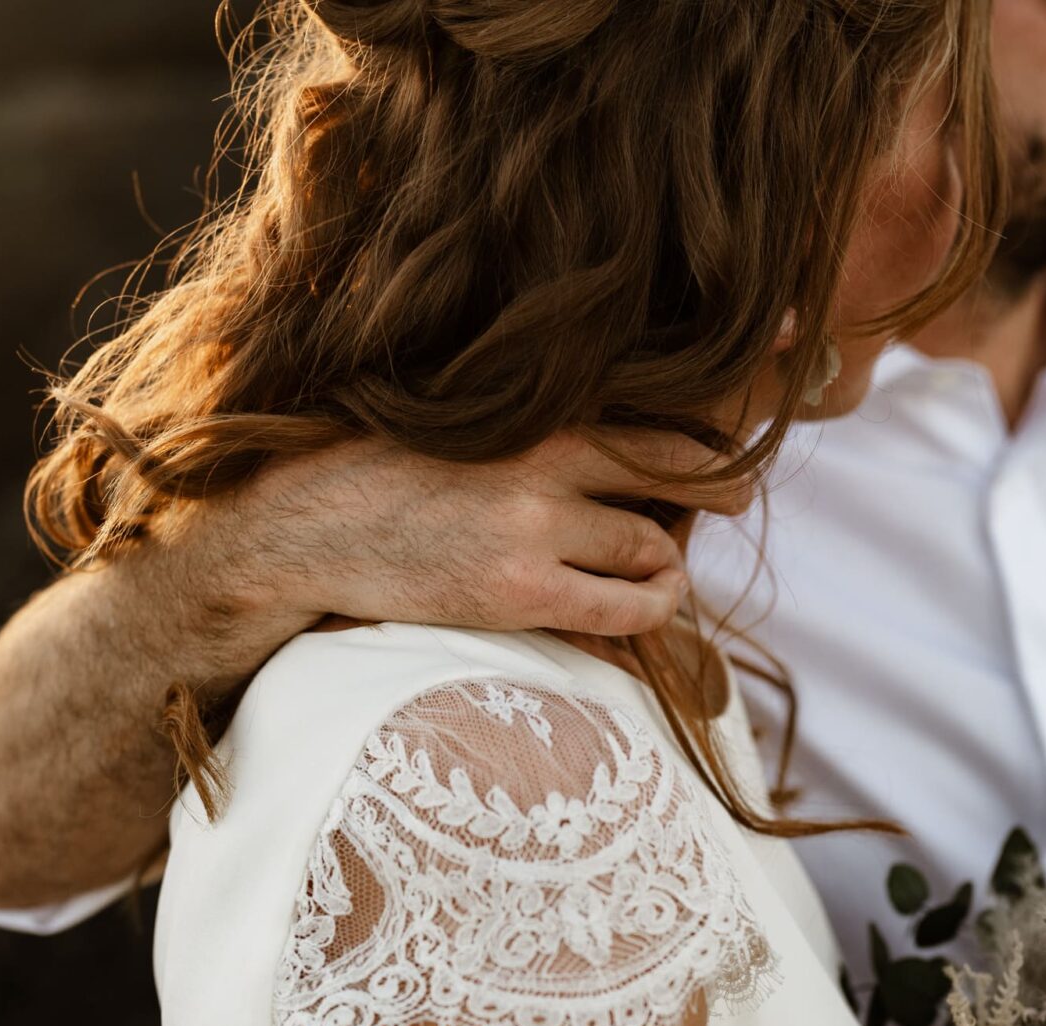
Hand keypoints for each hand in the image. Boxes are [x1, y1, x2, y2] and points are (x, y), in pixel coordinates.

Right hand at [216, 429, 755, 637]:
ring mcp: (535, 526)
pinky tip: (649, 603)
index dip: (715, 410)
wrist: (300, 529)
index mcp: (532, 403)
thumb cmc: (373, 468)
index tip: (745, 420)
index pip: (657, 396)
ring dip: (671, 558)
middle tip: (733, 496)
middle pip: (681, 466)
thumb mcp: (455, 412)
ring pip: (656, 544)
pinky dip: (652, 607)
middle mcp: (546, 456)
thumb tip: (593, 418)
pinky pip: (626, 608)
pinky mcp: (518, 591)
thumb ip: (528, 410)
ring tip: (663, 564)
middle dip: (719, 485)